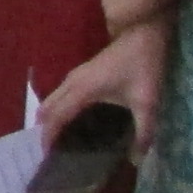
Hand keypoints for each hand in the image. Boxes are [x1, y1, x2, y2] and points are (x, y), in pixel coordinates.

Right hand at [42, 19, 169, 159]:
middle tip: (52, 152)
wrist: (144, 33)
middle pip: (48, 108)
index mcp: (82, 90)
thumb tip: (138, 159)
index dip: (48, 136)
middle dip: (45, 129)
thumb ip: (144, 131)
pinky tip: (74, 119)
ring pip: (53, 100)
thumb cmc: (143, 66)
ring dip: (51, 118)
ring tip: (60, 139)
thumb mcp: (147, 102)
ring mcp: (76, 76)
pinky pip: (61, 94)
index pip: (56, 117)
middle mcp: (72, 82)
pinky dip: (59, 109)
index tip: (45, 156)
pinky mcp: (83, 73)